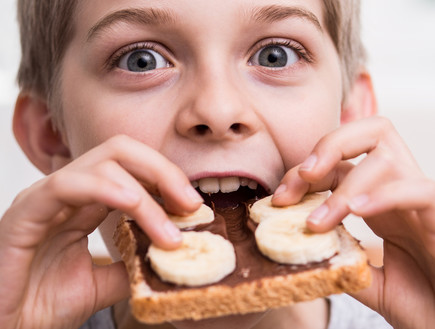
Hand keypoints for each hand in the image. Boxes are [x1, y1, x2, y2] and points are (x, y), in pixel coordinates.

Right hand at [0, 135, 201, 328]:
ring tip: (170, 228)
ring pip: (103, 164)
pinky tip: (133, 205)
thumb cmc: (44, 304)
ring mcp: (47, 197)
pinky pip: (66, 184)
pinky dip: (105, 188)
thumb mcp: (103, 283)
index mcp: (88, 201)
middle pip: (122, 151)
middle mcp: (70, 191)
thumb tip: (173, 256)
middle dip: (163, 171)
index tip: (195, 206)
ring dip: (145, 193)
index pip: (133, 167)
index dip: (167, 178)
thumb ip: (133, 264)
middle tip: (191, 204)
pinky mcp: (26, 212)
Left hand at [272, 116, 434, 328]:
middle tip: (303, 176)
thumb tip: (302, 254)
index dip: (304, 172)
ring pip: (385, 158)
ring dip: (344, 187)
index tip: (280, 199)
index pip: (339, 162)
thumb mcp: (370, 281)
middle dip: (329, 145)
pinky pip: (417, 190)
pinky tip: (356, 212)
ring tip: (319, 222)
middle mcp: (399, 189)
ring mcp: (422, 199)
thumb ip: (342, 262)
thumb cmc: (423, 301)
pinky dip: (383, 195)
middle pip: (370, 132)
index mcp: (379, 199)